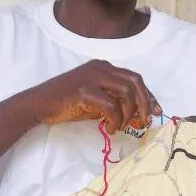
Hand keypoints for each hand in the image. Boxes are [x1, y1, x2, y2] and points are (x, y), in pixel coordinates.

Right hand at [27, 59, 161, 132]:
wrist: (39, 104)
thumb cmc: (66, 103)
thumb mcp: (95, 99)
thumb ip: (115, 101)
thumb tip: (138, 114)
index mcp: (104, 67)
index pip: (135, 78)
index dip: (148, 96)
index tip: (156, 111)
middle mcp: (100, 68)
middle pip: (135, 82)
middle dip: (145, 103)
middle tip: (145, 121)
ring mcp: (92, 77)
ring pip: (126, 93)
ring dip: (128, 114)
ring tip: (121, 126)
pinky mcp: (84, 90)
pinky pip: (111, 105)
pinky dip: (116, 119)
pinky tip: (111, 128)